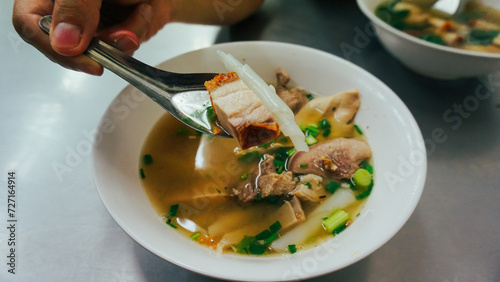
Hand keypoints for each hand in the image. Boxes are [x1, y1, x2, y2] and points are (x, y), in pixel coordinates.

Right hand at [12, 0, 171, 74]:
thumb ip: (74, 6)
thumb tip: (64, 43)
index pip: (28, 25)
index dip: (53, 48)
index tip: (87, 61)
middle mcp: (63, 10)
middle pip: (66, 47)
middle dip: (101, 45)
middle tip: (125, 32)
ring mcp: (87, 24)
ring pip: (97, 52)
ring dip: (124, 36)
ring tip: (140, 8)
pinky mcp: (111, 33)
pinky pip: (120, 49)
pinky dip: (136, 32)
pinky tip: (143, 10)